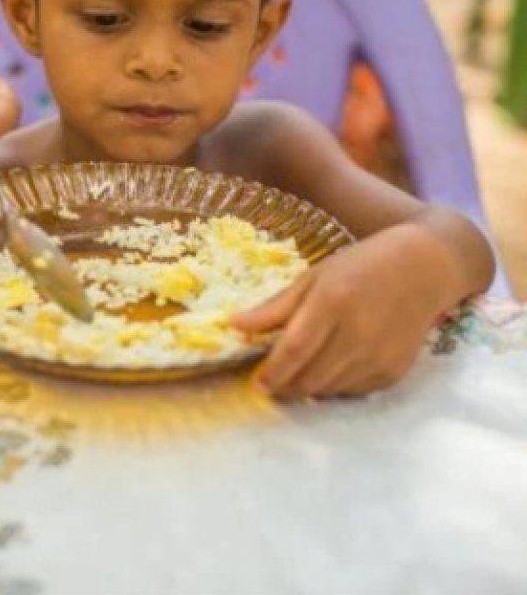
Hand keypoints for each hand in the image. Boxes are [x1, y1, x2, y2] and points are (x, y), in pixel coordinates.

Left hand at [234, 226, 447, 398]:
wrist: (423, 269)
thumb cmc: (360, 267)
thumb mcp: (313, 277)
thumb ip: (275, 306)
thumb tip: (235, 325)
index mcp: (332, 303)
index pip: (295, 350)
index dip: (273, 372)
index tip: (257, 382)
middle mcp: (358, 334)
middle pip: (311, 378)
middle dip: (285, 386)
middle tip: (272, 381)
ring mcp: (379, 356)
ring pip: (330, 390)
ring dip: (308, 388)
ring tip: (300, 371)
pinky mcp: (394, 372)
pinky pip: (354, 392)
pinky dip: (335, 386)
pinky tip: (331, 367)